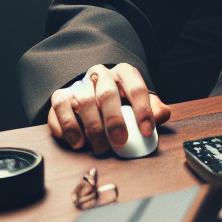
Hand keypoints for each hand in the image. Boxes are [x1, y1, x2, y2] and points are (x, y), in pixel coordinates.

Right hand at [48, 63, 170, 153]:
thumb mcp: (142, 104)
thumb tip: (161, 114)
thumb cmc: (122, 102)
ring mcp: (79, 84)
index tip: (145, 131)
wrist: (93, 95)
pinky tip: (78, 142)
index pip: (136, 87)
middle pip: (107, 94)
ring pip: (83, 101)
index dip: (142, 110)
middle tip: (120, 141)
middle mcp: (101, 75)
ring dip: (92, 128)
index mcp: (124, 73)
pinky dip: (68, 128)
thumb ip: (155, 109)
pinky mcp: (60, 96)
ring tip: (100, 147)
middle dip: (114, 120)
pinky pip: (59, 109)